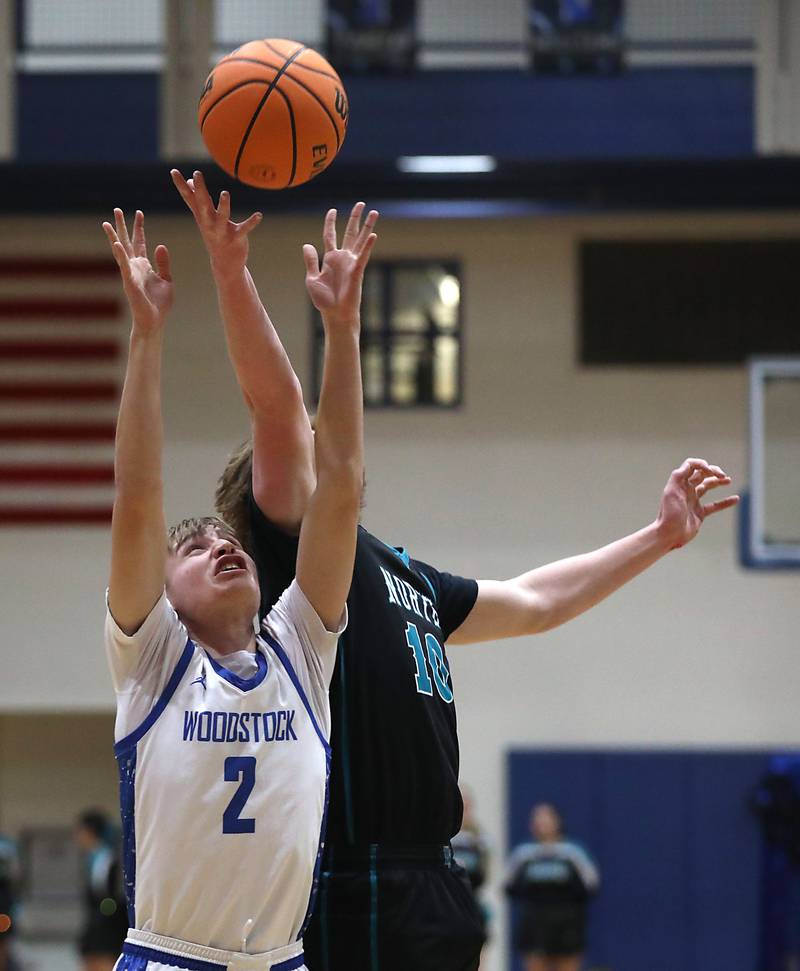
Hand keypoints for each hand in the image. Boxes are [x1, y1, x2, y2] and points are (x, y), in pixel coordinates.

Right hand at [102, 209, 172, 332]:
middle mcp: (134, 267)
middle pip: (127, 242)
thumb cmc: (159, 304)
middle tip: (117, 209)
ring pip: (120, 251)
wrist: (154, 321)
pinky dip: (121, 255)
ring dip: (114, 237)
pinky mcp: (129, 282)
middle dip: (122, 226)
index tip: (139, 213)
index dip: (139, 228)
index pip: (140, 242)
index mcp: (143, 265)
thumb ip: (163, 263)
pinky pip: (124, 266)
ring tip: (108, 222)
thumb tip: (160, 245)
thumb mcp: (167, 280)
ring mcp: (130, 273)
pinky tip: (117, 244)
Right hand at [171, 168, 261, 273]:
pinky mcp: (235, 238)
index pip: (189, 198)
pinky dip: (251, 223)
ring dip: (223, 206)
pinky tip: (259, 215)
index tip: (173, 170)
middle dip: (200, 190)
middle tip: (196, 174)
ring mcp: (222, 231)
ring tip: (225, 193)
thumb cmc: (215, 236)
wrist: (225, 264)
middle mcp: (209, 223)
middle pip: (203, 204)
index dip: (180, 185)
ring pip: (222, 217)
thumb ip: (197, 199)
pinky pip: (244, 229)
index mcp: (202, 216)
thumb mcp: (204, 218)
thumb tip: (189, 180)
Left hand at [302, 203, 377, 325]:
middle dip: (355, 218)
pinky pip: (363, 255)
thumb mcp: (312, 278)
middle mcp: (343, 258)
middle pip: (350, 233)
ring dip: (367, 226)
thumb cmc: (324, 300)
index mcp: (330, 258)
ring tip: (373, 212)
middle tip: (361, 203)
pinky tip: (373, 234)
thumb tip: (307, 245)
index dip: (330, 222)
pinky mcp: (357, 270)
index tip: (332, 210)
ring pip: (360, 240)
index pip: (330, 235)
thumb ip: (311, 261)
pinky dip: (368, 245)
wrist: (334, 314)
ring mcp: (351, 263)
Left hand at [656, 458, 739, 549]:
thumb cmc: (669, 514)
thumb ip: (679, 476)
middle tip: (723, 475)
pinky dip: (725, 502)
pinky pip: (714, 505)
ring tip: (728, 479)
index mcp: (679, 483)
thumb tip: (690, 464)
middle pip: (701, 474)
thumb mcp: (671, 492)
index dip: (701, 464)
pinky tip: (735, 499)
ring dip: (718, 481)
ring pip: (708, 486)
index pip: (691, 466)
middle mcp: (686, 490)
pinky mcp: (699, 513)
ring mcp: (693, 501)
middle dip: (713, 471)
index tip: (710, 470)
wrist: (669, 535)